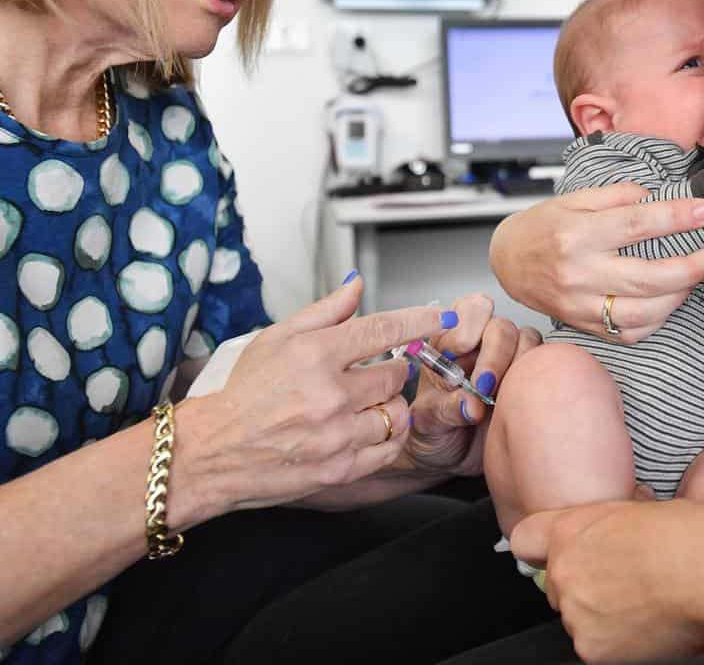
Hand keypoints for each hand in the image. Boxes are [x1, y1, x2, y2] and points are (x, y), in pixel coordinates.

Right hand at [182, 276, 450, 516]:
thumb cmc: (241, 394)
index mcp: (314, 355)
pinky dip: (386, 437)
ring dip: (388, 406)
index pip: (384, 330)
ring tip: (363, 405)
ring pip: (397, 413)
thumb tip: (357, 285)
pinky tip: (367, 429)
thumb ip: (325, 312)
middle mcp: (328, 394)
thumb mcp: (275, 339)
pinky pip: (389, 448)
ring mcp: (336, 435)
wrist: (211, 452)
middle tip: (370, 375)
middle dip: (391, 371)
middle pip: (396, 374)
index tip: (441, 316)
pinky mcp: (340, 468)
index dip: (420, 320)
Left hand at [402, 293, 542, 477]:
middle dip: (493, 354)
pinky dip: (537, 378)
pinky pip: (546, 363)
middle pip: (500, 326)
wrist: (453, 458)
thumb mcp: (427, 425)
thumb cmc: (434, 433)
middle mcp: (482, 344)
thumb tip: (469, 406)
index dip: (465, 328)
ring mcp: (511, 358)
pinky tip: (519, 401)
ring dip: (517, 366)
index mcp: (449, 342)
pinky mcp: (533, 376)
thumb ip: (444, 410)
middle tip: (483, 386)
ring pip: (527, 340)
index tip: (455, 355)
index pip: (466, 311)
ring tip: (500, 398)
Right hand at [489, 182, 703, 342]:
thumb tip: (654, 197)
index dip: (677, 218)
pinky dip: (654, 321)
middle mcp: (578, 273)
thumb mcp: (574, 198)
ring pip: (642, 313)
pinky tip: (666, 302)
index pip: (636, 225)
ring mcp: (580, 305)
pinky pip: (627, 333)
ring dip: (678, 297)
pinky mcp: (582, 325)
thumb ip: (616, 195)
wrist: (508, 262)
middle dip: (691, 268)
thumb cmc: (544, 225)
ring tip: (694, 277)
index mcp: (577, 235)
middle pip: (647, 279)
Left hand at [510, 499, 703, 661]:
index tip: (560, 555)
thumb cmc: (692, 535)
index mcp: (570, 530)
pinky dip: (623, 644)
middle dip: (587, 589)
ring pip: (581, 621)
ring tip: (650, 605)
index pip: (526, 540)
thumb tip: (614, 538)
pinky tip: (653, 626)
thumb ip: (609, 529)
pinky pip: (599, 650)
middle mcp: (564, 571)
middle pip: (560, 588)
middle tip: (628, 585)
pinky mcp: (593, 650)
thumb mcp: (639, 511)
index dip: (543, 548)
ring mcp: (576, 614)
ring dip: (606, 619)